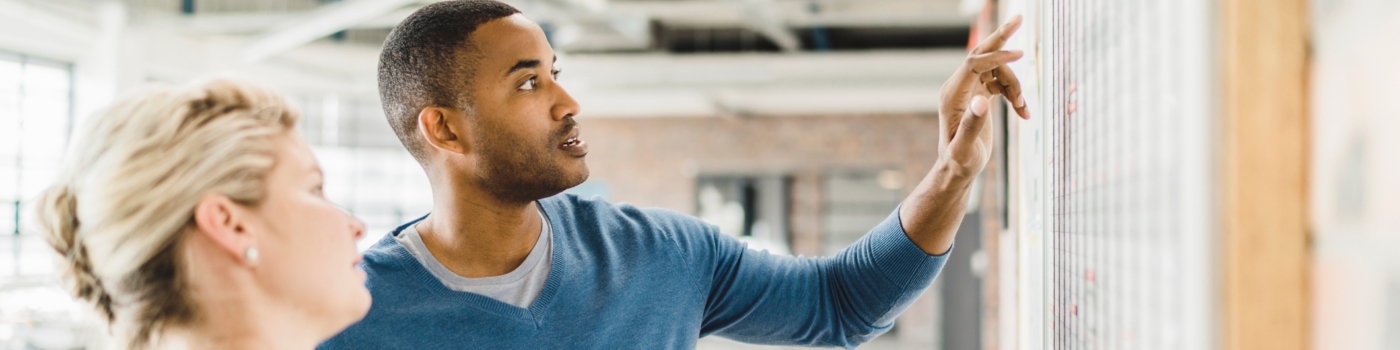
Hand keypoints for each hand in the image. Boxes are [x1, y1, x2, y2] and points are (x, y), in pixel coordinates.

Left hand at [937, 15, 1027, 178]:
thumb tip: (982, 101)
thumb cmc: (959, 163)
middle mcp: (958, 87)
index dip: (996, 57)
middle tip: (1021, 18)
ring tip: (1024, 109)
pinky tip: (1024, 113)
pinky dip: (1015, 94)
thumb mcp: (964, 150)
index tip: (1021, 55)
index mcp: (951, 94)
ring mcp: (969, 90)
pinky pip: (1001, 83)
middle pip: (981, 54)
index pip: (974, 63)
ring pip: (998, 72)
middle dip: (1002, 37)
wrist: (957, 170)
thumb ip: (971, 125)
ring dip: (1016, 86)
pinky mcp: (979, 95)